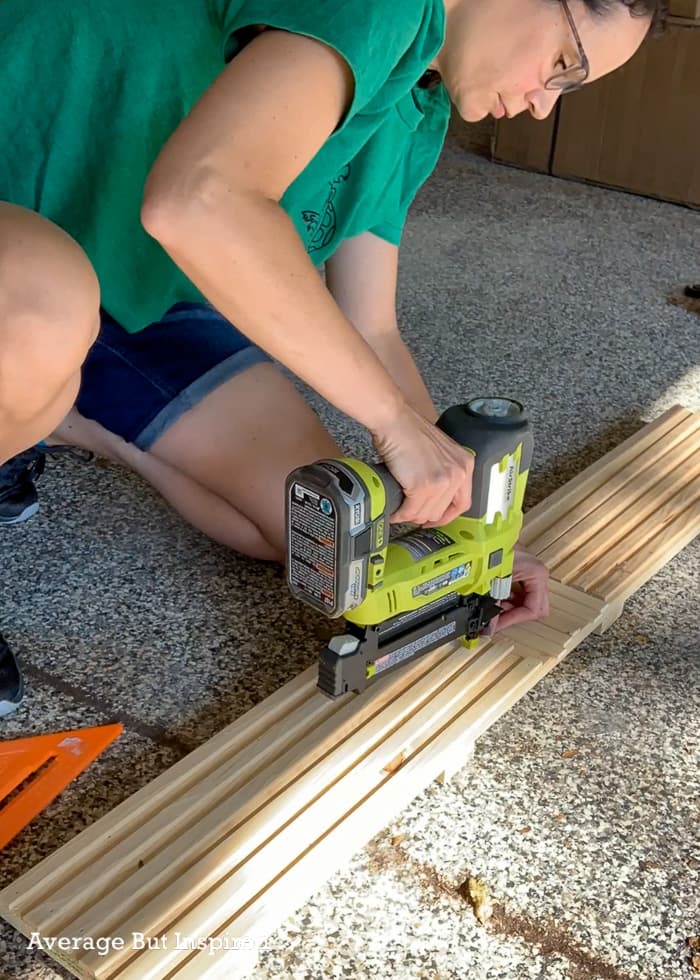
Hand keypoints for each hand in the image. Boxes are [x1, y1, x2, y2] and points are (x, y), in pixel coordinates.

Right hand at [371, 404, 473, 525]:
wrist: (395, 421)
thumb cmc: (409, 431)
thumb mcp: (439, 451)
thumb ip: (443, 471)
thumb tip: (432, 497)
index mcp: (465, 464)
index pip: (463, 502)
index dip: (448, 515)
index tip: (437, 518)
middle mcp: (458, 474)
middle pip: (442, 511)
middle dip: (424, 515)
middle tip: (411, 513)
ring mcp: (441, 481)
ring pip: (426, 513)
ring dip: (410, 515)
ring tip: (400, 511)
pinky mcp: (422, 486)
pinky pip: (410, 511)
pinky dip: (400, 514)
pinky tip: (394, 511)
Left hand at [489, 546, 549, 632]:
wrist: (486, 531)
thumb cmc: (493, 548)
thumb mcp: (493, 581)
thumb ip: (492, 605)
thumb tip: (489, 628)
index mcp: (537, 575)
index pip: (533, 609)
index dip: (513, 620)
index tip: (497, 625)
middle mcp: (537, 574)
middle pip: (534, 607)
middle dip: (515, 615)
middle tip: (497, 618)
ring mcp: (530, 573)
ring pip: (526, 601)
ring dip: (510, 607)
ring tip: (491, 607)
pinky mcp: (521, 570)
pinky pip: (518, 592)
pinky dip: (507, 598)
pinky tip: (493, 597)